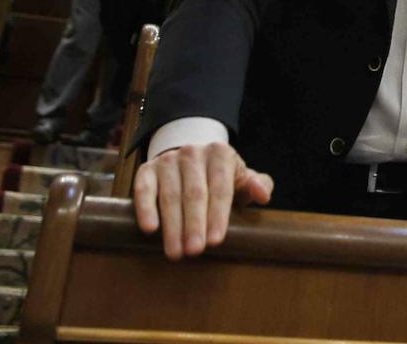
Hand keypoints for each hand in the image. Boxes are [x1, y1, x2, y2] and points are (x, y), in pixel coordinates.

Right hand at [132, 142, 272, 260]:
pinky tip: (149, 229)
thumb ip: (258, 185)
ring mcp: (168, 160)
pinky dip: (145, 209)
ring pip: (170, 196)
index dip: (218, 216)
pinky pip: (144, 189)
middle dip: (194, 225)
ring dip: (172, 226)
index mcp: (220, 154)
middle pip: (194, 194)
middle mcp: (193, 153)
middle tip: (194, 251)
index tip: (215, 241)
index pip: (220, 188)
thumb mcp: (242, 178)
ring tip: (175, 252)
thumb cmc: (220, 177)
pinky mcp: (146, 169)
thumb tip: (263, 195)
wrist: (190, 160)